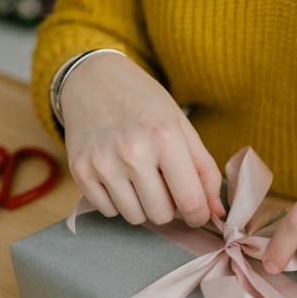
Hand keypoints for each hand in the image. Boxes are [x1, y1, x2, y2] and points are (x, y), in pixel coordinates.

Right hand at [60, 52, 224, 225]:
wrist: (93, 80)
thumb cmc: (144, 103)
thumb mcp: (181, 126)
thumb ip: (204, 170)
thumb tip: (216, 212)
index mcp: (165, 138)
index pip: (190, 202)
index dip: (198, 216)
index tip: (197, 214)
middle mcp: (132, 152)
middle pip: (161, 216)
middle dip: (168, 207)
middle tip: (162, 184)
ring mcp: (103, 163)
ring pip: (135, 218)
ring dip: (142, 206)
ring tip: (139, 178)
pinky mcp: (80, 171)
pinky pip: (108, 211)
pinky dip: (117, 202)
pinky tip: (117, 177)